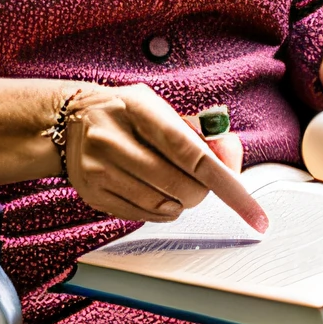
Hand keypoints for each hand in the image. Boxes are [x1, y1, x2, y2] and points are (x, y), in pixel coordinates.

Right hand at [63, 84, 267, 231]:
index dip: (228, 183)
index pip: (192, 154)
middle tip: (196, 176)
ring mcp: (100, 169)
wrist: (67, 121)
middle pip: (183, 187)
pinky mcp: (94, 194)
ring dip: (181, 200)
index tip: (254, 214)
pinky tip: (152, 188)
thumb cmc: (125, 113)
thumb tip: (231, 157)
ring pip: (166, 206)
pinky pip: (144, 216)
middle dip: (202, 189)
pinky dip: (161, 209)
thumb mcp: (160, 107)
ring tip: (168, 178)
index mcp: (138, 109)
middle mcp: (114, 139)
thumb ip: (199, 131)